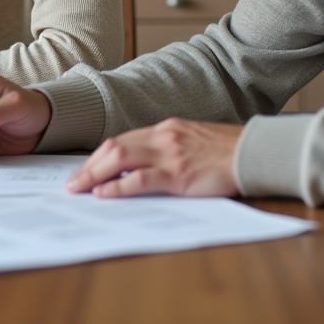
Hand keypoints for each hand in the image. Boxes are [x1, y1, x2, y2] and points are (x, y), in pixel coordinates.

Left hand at [65, 119, 242, 197]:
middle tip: (71, 183)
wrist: (253, 152)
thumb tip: (141, 168)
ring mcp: (170, 155)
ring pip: (120, 159)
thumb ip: (167, 149)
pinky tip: (104, 194)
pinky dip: (118, 187)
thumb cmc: (226, 151)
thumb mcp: (191, 141)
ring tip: (78, 189)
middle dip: (88, 166)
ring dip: (94, 175)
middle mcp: (163, 137)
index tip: (84, 170)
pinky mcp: (179, 175)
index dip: (98, 156)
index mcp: (165, 129)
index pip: (121, 140)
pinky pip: (140, 179)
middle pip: (114, 148)